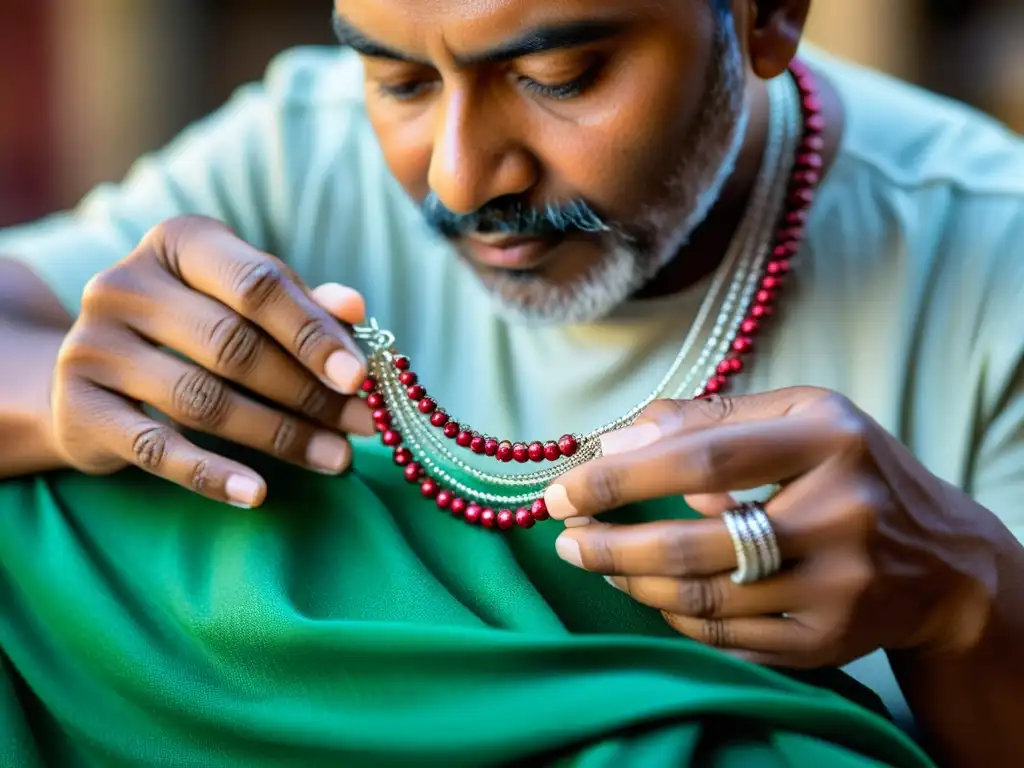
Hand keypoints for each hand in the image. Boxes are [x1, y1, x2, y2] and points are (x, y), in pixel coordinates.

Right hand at [50, 215, 374, 507]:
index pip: (256, 284)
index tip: (361, 376)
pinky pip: (157, 449)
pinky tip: (258, 493)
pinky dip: (212, 474)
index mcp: (179, 243)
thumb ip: (301, 305)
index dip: (313, 332)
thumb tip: (355, 309)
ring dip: (280, 435)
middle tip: (363, 425)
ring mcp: (92, 346)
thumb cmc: (194, 330)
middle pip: (233, 345)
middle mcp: (125, 284)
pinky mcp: (78, 408)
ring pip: (203, 399)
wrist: (92, 375)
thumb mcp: (246, 305)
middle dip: (308, 391)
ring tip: (337, 458)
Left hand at [544, 388, 1001, 667]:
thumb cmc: (851, 470)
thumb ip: (708, 418)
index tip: (563, 492)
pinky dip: (675, 618)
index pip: (705, 456)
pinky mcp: (831, 642)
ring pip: (707, 600)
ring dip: (634, 582)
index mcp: (830, 440)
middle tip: (564, 542)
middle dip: (612, 546)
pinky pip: (729, 640)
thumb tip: (616, 441)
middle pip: (700, 544)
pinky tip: (649, 592)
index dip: (623, 478)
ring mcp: (841, 588)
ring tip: (597, 561)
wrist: (941, 560)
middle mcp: (843, 514)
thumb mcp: (799, 418)